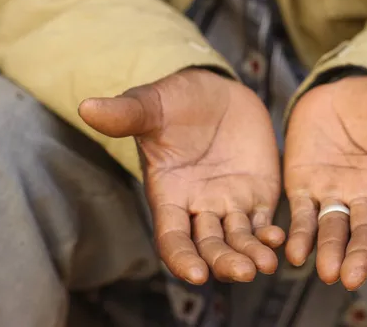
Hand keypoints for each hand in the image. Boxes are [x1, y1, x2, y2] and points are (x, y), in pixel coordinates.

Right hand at [79, 68, 283, 283]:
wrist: (216, 93)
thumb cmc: (176, 101)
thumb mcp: (152, 105)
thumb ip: (126, 114)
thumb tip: (87, 107)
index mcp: (169, 195)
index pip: (172, 238)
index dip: (181, 258)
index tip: (196, 274)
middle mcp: (199, 206)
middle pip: (210, 246)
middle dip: (224, 262)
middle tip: (244, 272)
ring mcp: (230, 202)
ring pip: (239, 239)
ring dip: (251, 254)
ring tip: (267, 263)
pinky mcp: (257, 193)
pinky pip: (263, 220)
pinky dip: (271, 233)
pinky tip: (280, 238)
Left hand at [284, 76, 366, 289]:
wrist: (338, 92)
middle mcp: (364, 197)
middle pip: (363, 233)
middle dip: (359, 256)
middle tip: (351, 278)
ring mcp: (333, 194)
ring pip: (332, 229)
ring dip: (329, 251)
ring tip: (327, 272)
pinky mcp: (304, 187)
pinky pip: (302, 214)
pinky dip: (300, 233)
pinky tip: (294, 252)